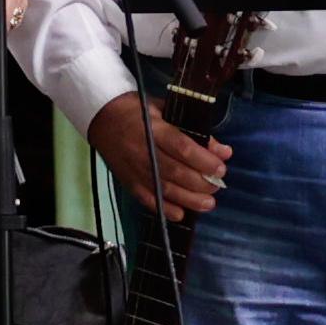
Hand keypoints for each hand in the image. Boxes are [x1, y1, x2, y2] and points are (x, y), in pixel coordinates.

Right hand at [88, 89, 229, 220]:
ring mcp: (135, 170)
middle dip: (201, 182)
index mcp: (155, 130)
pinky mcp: (129, 182)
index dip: (204, 160)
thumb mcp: (166, 110)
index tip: (221, 168)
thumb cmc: (139, 111)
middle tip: (217, 185)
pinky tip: (181, 214)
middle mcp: (144, 152)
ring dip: (190, 200)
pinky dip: (165, 210)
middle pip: (177, 172)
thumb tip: (222, 150)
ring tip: (208, 203)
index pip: (183, 148)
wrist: (103, 117)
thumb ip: (194, 130)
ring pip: (165, 190)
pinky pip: (148, 200)